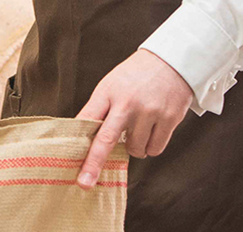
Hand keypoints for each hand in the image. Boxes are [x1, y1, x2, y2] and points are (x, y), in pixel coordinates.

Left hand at [74, 49, 193, 187]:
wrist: (174, 59)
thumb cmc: (138, 74)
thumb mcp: (112, 83)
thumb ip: (101, 108)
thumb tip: (85, 138)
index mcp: (108, 91)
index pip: (87, 119)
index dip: (76, 141)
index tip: (68, 162)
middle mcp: (127, 102)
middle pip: (106, 140)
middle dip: (94, 164)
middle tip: (85, 182)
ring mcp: (149, 111)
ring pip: (135, 149)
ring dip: (135, 147)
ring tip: (140, 128)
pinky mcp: (168, 119)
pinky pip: (155, 149)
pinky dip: (152, 146)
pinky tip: (152, 131)